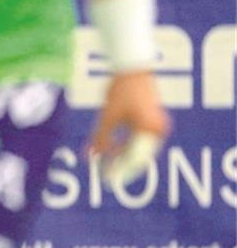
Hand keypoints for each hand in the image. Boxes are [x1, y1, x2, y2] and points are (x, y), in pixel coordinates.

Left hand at [89, 71, 170, 186]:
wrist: (133, 67)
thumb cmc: (120, 90)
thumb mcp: (107, 117)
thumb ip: (99, 139)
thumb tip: (89, 158)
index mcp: (149, 131)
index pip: (135, 159)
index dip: (120, 171)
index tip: (107, 180)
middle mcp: (159, 130)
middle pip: (139, 156)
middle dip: (121, 166)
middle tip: (105, 176)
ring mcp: (159, 125)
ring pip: (140, 149)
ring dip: (124, 156)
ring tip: (107, 165)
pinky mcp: (155, 120)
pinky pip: (142, 140)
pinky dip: (128, 146)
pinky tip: (113, 150)